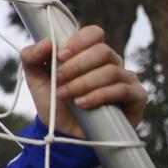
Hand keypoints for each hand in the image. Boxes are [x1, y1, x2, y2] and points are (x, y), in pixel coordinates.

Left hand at [21, 24, 146, 137]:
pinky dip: (99, 95)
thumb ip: (31, 58)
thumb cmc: (53, 103)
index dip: (78, 41)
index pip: (94, 33)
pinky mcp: (135, 97)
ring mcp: (125, 79)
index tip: (60, 56)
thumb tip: (46, 42)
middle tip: (59, 80)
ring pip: (111, 71)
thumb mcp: (35, 80)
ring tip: (66, 96)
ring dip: (84, 83)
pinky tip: (82, 104)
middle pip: (103, 51)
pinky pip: (122, 89)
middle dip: (77, 66)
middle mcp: (110, 62)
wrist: (63, 134)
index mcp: (89, 53)